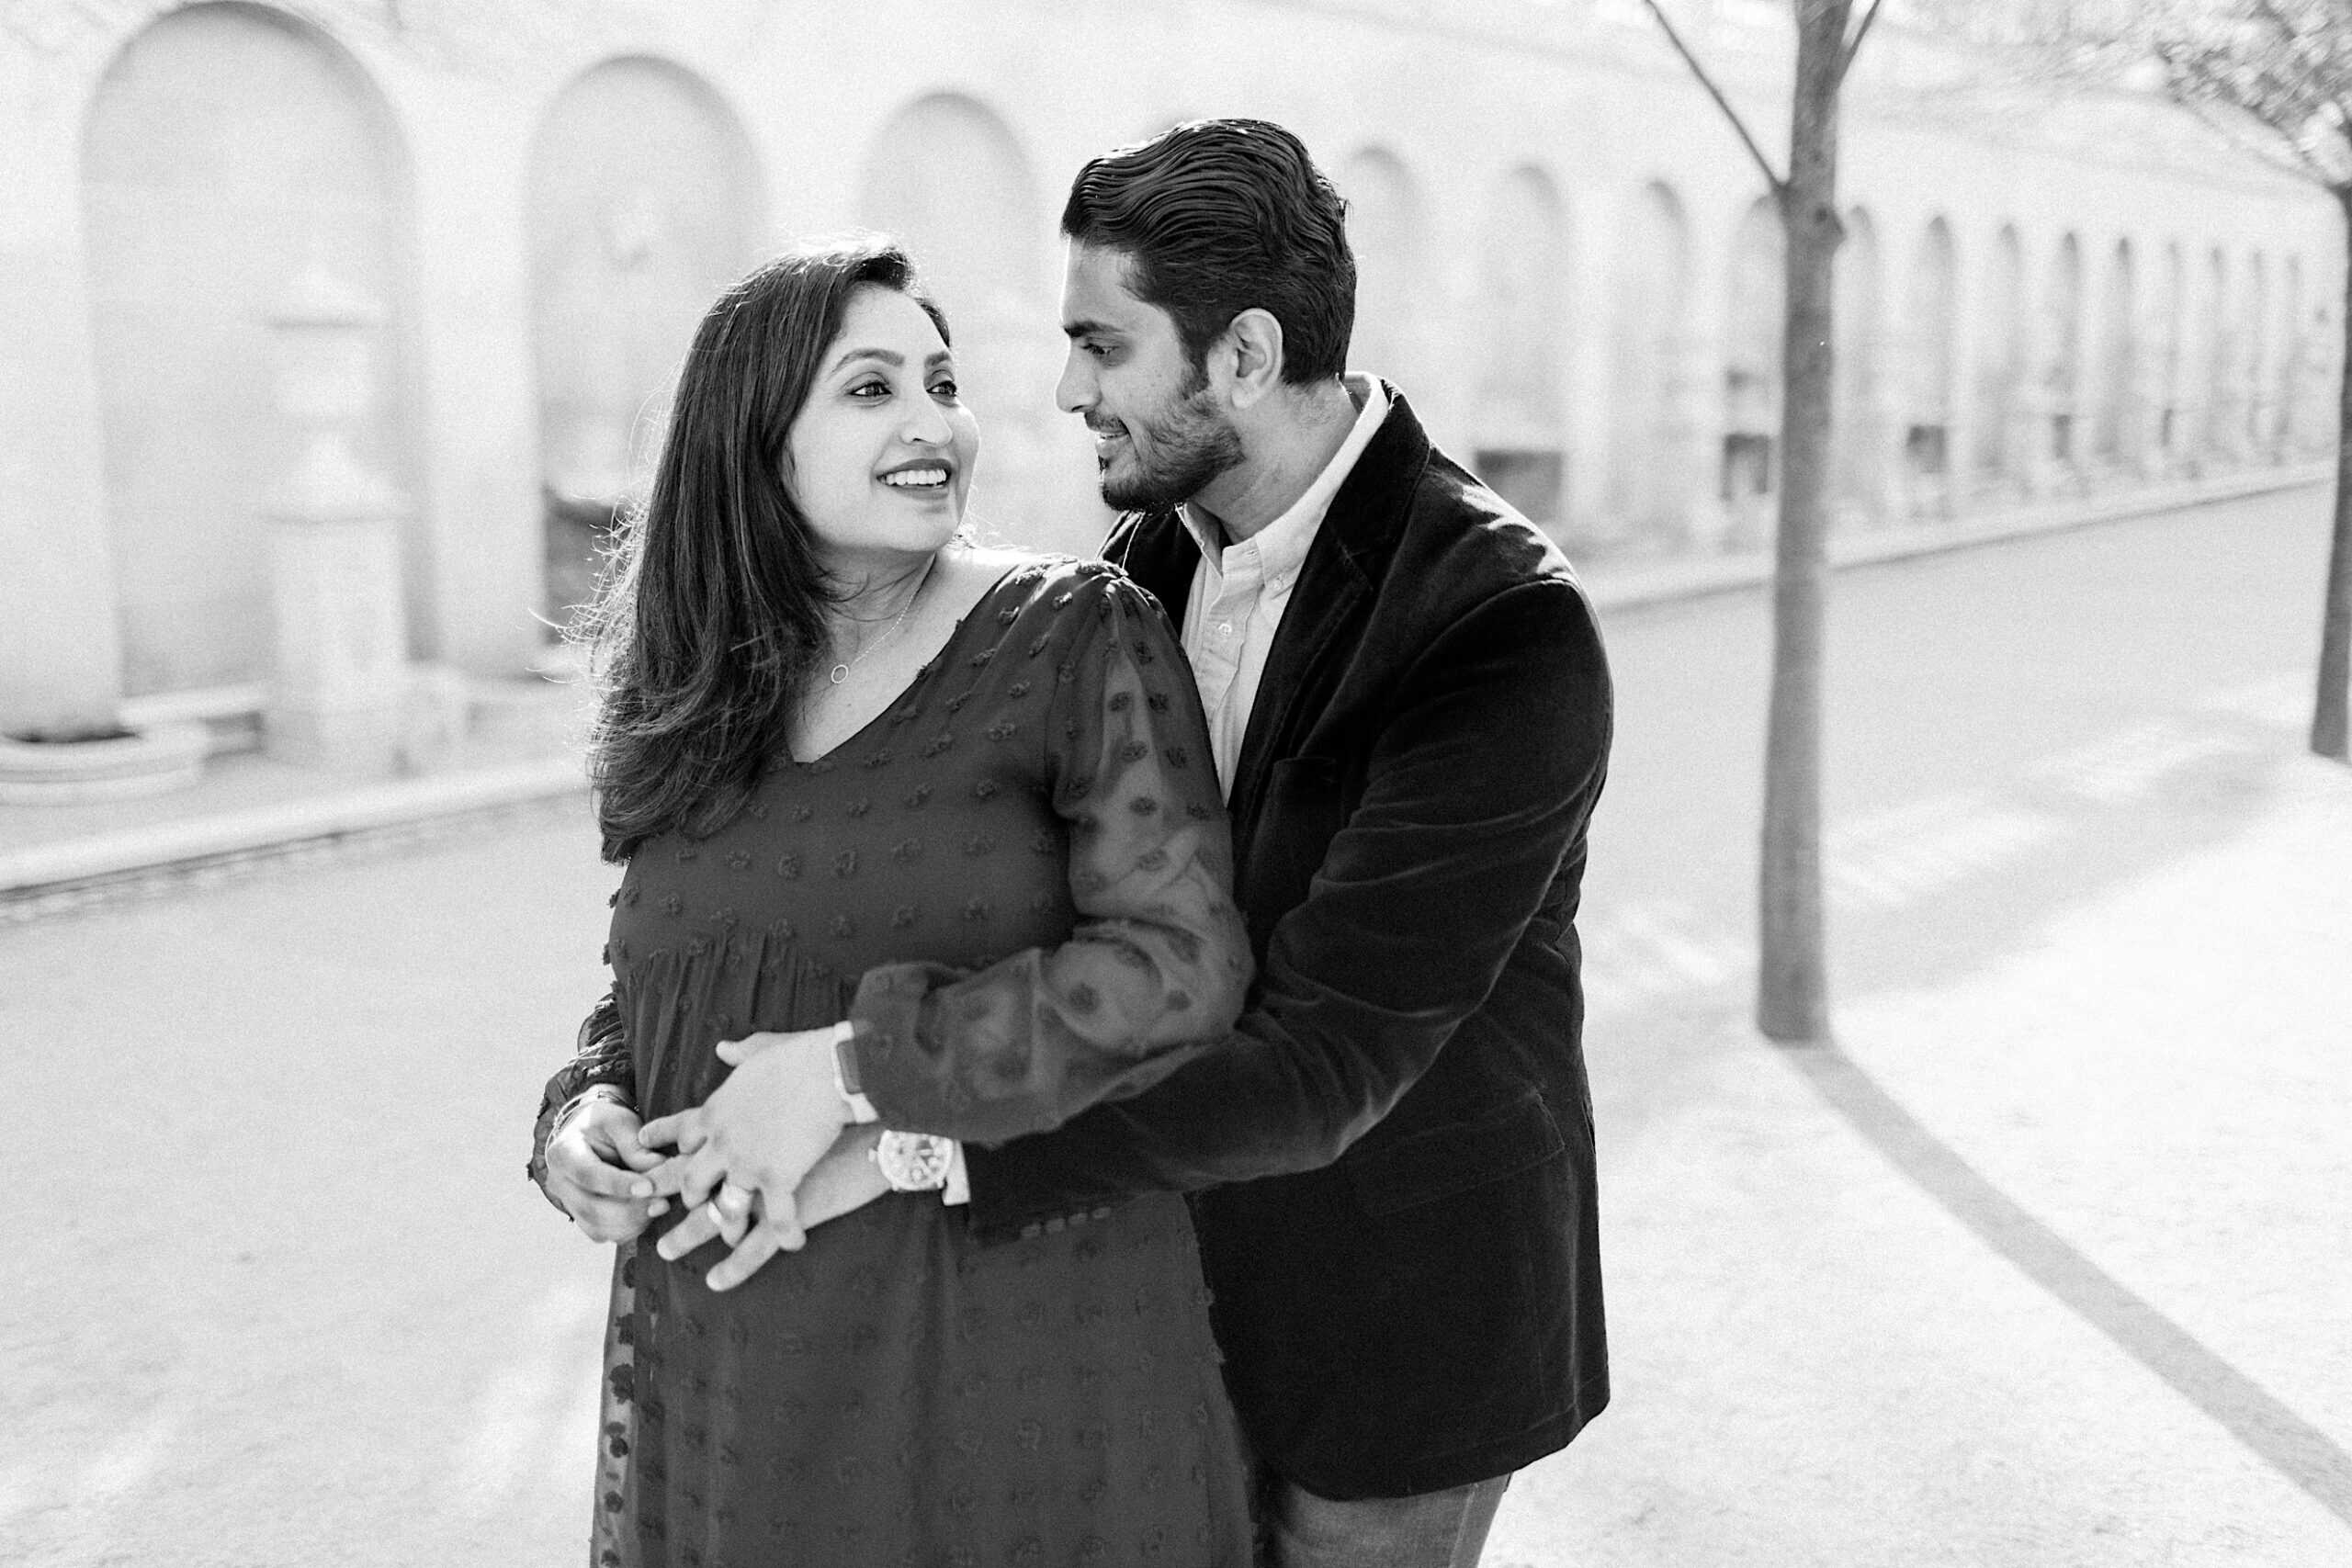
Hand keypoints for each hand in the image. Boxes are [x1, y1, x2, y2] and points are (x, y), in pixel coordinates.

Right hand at [544, 1095, 668, 1243]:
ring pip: (597, 1227)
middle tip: (662, 1203)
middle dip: (630, 1210)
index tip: (649, 1187)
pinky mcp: (581, 1218)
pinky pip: (602, 1234)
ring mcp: (568, 1204)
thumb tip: (659, 1168)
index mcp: (563, 1152)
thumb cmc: (606, 1124)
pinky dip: (627, 1230)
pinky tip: (647, 1214)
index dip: (619, 1184)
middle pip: (591, 1208)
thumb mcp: (620, 1121)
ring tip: (660, 1206)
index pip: (589, 1174)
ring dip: (632, 1223)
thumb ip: (635, 1144)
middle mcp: (559, 1183)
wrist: (589, 1135)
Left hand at [632, 1027, 852, 1255]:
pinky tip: (793, 1243)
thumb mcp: (761, 1050)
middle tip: (685, 1206)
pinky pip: (776, 1219)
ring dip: (726, 1227)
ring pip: (724, 1208)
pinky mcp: (777, 1180)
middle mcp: (723, 1142)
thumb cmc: (799, 1057)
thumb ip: (740, 1054)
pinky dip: (785, 1234)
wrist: (826, 1071)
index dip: (673, 1146)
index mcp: (717, 1111)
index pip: (685, 1135)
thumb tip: (724, 1047)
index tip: (655, 1150)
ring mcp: (747, 1165)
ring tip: (730, 1240)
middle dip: (690, 1195)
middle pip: (693, 1179)